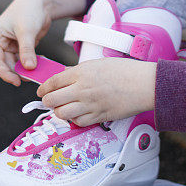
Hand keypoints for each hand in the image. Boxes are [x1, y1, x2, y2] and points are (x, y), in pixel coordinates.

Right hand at [0, 0, 85, 86]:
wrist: (41, 1)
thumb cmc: (29, 11)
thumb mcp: (27, 31)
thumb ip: (27, 50)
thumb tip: (29, 68)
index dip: (5, 73)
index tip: (17, 82)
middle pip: (6, 65)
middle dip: (18, 72)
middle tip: (32, 79)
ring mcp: (10, 45)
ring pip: (15, 64)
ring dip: (26, 70)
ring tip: (39, 72)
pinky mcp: (20, 46)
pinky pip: (24, 60)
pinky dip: (31, 64)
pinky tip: (41, 64)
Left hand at [36, 58, 156, 125]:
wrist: (144, 84)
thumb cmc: (125, 71)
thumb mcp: (99, 63)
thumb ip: (79, 71)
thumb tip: (65, 75)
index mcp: (82, 73)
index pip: (53, 82)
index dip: (44, 88)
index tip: (42, 91)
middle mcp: (83, 89)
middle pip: (52, 100)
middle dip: (48, 101)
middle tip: (50, 100)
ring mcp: (90, 104)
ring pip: (62, 114)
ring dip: (60, 112)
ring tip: (64, 108)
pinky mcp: (99, 116)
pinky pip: (78, 122)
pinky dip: (75, 120)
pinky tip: (78, 114)